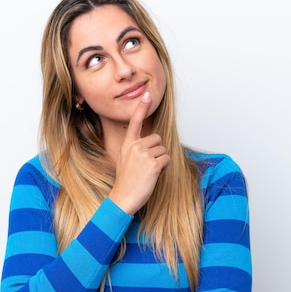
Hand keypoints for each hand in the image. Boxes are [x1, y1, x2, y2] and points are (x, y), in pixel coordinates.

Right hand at [109, 91, 169, 213]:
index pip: (135, 122)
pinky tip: (154, 176)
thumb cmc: (126, 181)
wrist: (123, 197)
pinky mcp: (153, 164)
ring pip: (163, 150)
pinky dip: (164, 169)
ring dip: (160, 162)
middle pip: (157, 139)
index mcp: (127, 144)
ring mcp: (143, 154)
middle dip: (157, 151)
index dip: (141, 108)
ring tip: (149, 172)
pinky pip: (166, 160)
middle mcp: (135, 146)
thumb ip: (134, 149)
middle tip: (147, 166)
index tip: (147, 94)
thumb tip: (149, 144)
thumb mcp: (124, 160)